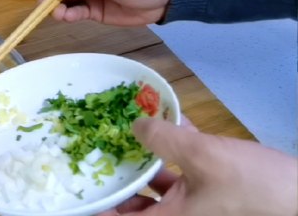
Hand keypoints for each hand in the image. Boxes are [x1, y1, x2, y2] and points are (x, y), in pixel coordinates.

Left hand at [96, 117, 297, 215]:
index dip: (100, 210)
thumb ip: (164, 139)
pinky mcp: (214, 194)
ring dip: (145, 166)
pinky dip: (173, 158)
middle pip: (136, 207)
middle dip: (120, 184)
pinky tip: (171, 131)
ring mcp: (198, 207)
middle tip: (101, 158)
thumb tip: (135, 125)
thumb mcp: (202, 156)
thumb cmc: (252, 185)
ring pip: (158, 190)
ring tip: (130, 139)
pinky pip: (182, 177)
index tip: (81, 194)